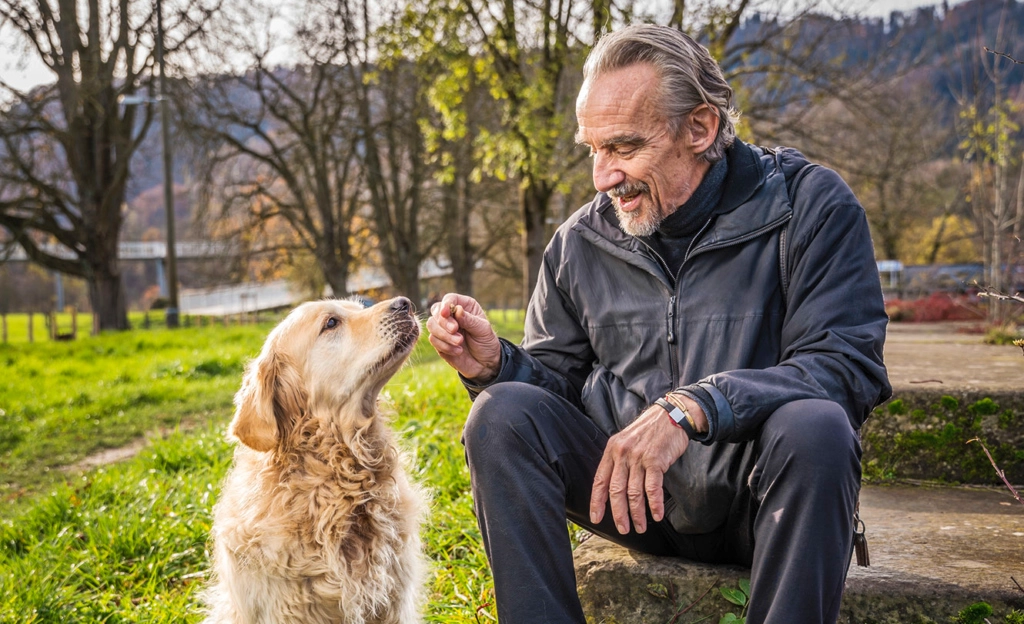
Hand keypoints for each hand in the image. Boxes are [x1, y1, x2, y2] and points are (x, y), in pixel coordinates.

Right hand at [426, 294, 501, 380]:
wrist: (485, 364)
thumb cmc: (486, 343)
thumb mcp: (483, 330)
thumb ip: (470, 320)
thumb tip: (457, 309)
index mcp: (464, 307)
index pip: (449, 298)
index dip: (445, 304)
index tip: (446, 313)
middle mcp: (452, 316)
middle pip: (436, 311)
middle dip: (444, 322)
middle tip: (455, 330)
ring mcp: (443, 329)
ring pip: (431, 325)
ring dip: (444, 335)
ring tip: (459, 343)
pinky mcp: (439, 342)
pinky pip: (433, 340)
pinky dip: (445, 346)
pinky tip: (458, 351)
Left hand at [589, 402, 692, 534]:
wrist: (670, 415)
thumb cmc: (649, 431)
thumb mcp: (626, 441)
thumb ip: (618, 461)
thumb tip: (613, 488)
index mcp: (611, 450)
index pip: (599, 480)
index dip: (597, 501)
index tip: (596, 518)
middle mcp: (622, 454)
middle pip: (616, 490)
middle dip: (619, 514)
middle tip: (623, 529)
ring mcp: (638, 457)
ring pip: (634, 492)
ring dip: (638, 513)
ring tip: (640, 526)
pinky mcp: (655, 460)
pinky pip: (653, 488)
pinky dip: (655, 504)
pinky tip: (657, 515)